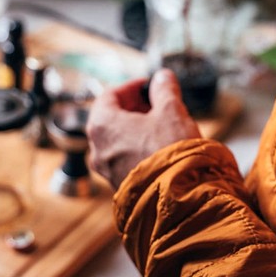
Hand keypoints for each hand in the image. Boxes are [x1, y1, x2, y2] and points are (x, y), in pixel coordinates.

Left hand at [87, 69, 200, 188]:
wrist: (177, 199)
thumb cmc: (170, 151)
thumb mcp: (171, 111)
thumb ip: (164, 90)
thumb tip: (162, 77)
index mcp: (102, 125)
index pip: (109, 95)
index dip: (131, 87)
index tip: (150, 86)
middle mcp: (98, 148)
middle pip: (111, 118)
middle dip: (135, 108)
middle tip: (158, 104)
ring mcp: (107, 170)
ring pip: (118, 140)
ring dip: (138, 129)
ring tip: (163, 126)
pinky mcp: (120, 186)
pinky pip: (124, 160)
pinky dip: (138, 148)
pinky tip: (161, 148)